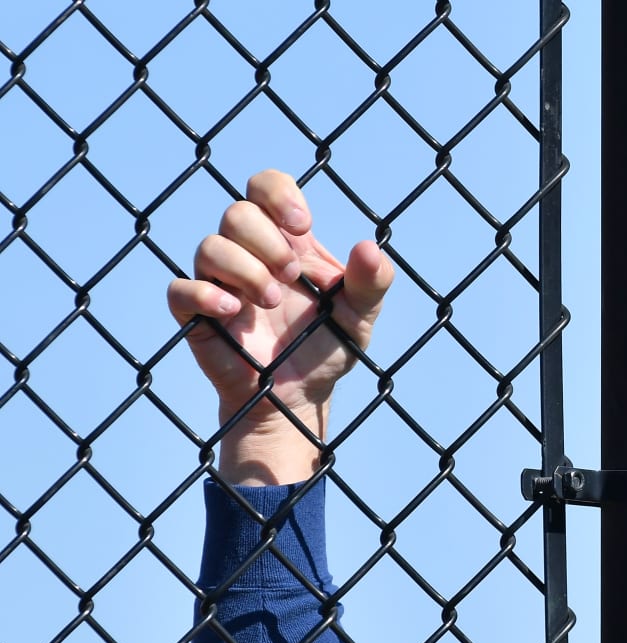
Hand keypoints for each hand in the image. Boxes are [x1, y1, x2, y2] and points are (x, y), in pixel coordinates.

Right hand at [167, 169, 393, 484]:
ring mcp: (218, 282)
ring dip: (245, 270)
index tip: (302, 227)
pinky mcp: (197, 314)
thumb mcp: (360, 317)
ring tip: (272, 301)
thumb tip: (369, 247)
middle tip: (292, 278)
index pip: (265, 186)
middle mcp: (247, 253)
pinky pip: (180, 290)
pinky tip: (236, 312)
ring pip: (209, 246)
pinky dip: (206, 295)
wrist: (300, 397)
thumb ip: (371, 283)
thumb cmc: (326, 348)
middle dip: (267, 242)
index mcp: (285, 242)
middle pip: (236, 212)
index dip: (277, 194)